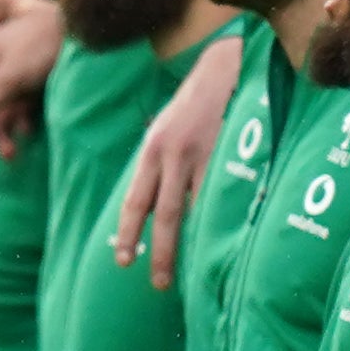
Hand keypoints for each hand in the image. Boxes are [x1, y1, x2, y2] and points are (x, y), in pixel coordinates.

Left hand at [114, 32, 243, 286]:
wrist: (224, 68)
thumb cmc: (197, 102)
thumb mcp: (168, 129)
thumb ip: (161, 162)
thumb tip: (155, 201)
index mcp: (152, 150)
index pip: (135, 200)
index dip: (128, 232)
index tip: (122, 260)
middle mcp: (170, 155)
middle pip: (161, 214)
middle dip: (156, 251)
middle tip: (155, 282)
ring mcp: (200, 157)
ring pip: (189, 211)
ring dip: (185, 246)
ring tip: (185, 272)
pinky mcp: (227, 156)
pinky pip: (218, 198)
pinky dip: (215, 223)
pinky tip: (216, 244)